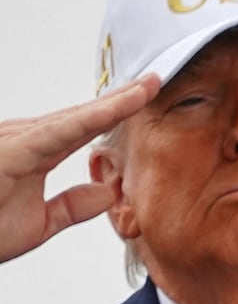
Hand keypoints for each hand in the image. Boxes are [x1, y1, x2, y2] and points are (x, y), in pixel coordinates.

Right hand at [0, 75, 159, 262]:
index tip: (147, 97)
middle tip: (156, 79)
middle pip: (84, 115)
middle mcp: (25, 138)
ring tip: (148, 86)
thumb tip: (108, 192)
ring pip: (77, 117)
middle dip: (122, 97)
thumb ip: (73, 206)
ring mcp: (17, 140)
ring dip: (115, 102)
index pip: (84, 128)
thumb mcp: (38, 224)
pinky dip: (92, 119)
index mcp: (35, 152)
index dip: (117, 112)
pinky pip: (59, 132)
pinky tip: (117, 108)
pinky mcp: (12, 150)